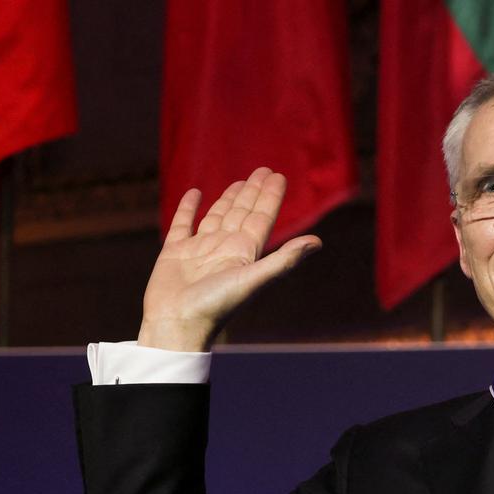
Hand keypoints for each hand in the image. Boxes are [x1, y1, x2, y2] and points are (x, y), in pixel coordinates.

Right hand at [138, 167, 321, 351]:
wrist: (176, 324)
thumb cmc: (216, 306)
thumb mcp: (253, 278)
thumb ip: (284, 259)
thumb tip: (318, 242)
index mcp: (244, 253)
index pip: (261, 218)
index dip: (270, 197)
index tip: (278, 176)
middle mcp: (224, 249)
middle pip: (242, 213)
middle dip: (253, 192)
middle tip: (264, 170)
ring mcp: (199, 250)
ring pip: (217, 216)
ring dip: (228, 199)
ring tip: (240, 181)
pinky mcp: (175, 253)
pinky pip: (183, 224)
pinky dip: (188, 208)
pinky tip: (195, 194)